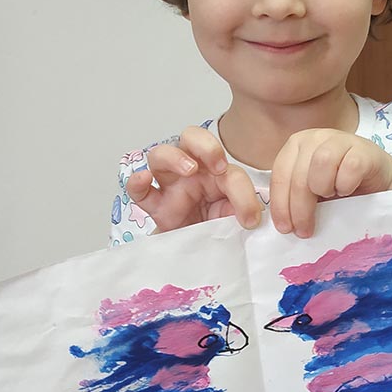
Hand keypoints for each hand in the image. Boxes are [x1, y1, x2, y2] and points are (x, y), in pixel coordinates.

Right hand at [125, 126, 262, 233]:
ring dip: (174, 158)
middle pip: (191, 137)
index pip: (230, 171)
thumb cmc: (217, 230)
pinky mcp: (154, 205)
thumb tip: (254, 219)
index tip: (250, 218)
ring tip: (189, 170)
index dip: (243, 192)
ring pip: (160, 155)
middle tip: (219, 167)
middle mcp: (192, 172)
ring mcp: (170, 185)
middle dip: (207, 146)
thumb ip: (243, 213)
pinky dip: (137, 181)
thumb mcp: (235, 220)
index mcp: (217, 173)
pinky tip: (144, 179)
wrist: (199, 253)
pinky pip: (138, 189)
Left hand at [269, 129, 391, 237]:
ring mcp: (341, 139)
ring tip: (331, 199)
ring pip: (321, 163)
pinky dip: (346, 184)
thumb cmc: (340, 190)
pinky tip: (348, 191)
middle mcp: (315, 137)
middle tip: (305, 231)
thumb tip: (281, 223)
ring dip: (323, 189)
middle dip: (299, 208)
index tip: (285, 228)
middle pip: (299, 174)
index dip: (280, 204)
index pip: (280, 174)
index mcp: (296, 146)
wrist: (380, 186)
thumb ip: (294, 199)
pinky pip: (350, 167)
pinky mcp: (365, 149)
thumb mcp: (311, 194)